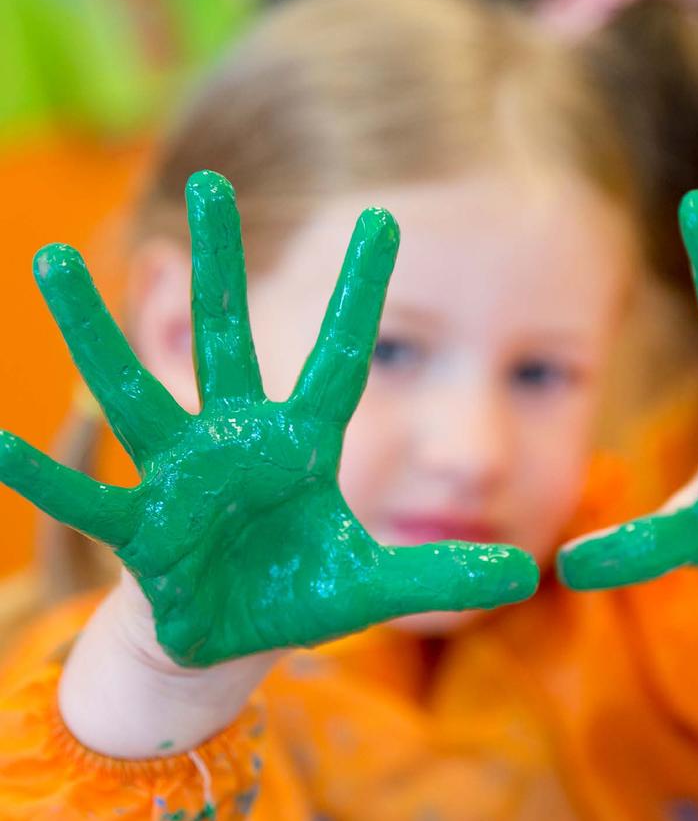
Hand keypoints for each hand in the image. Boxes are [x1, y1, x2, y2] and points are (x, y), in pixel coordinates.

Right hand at [1, 172, 537, 665]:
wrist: (231, 635)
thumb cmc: (298, 596)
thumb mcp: (377, 586)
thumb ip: (443, 571)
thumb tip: (527, 571)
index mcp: (301, 446)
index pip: (342, 356)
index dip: (362, 293)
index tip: (384, 220)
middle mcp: (237, 443)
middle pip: (230, 340)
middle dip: (217, 266)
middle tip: (205, 185)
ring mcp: (184, 479)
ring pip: (137, 392)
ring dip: (93, 331)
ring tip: (50, 261)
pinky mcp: (143, 533)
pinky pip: (87, 503)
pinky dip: (44, 482)